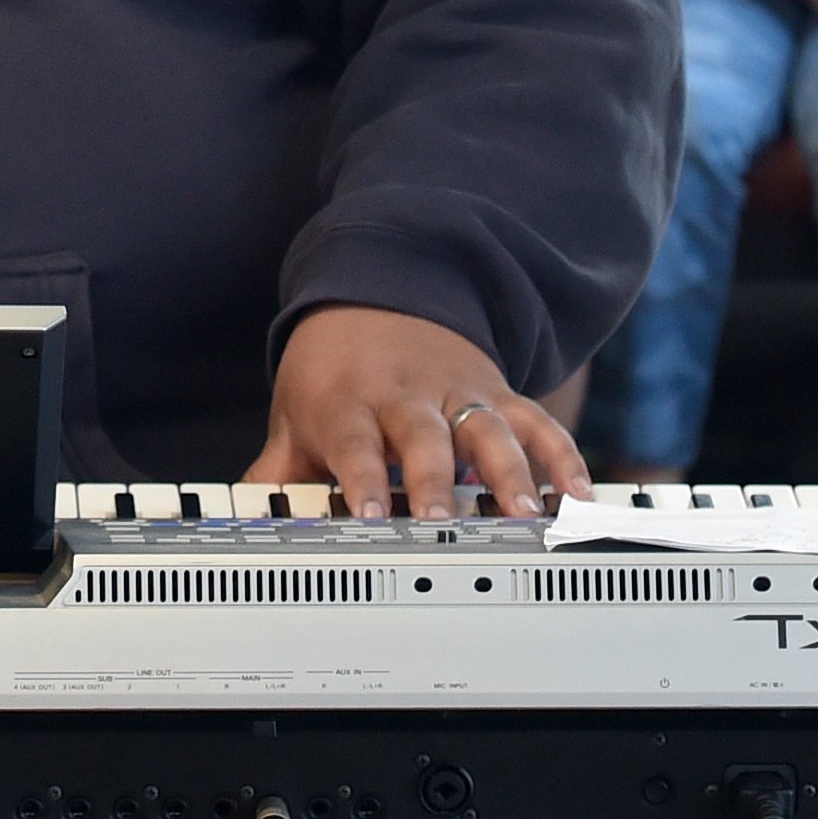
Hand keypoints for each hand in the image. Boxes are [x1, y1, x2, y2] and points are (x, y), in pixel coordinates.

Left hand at [244, 305, 584, 519]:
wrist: (375, 295)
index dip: (360, 478)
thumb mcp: (296, 414)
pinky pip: (534, 420)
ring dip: (508, 470)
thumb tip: (240, 523)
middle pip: (421, 434)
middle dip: (431, 476)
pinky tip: (577, 492)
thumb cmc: (333, 373)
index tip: (367, 515)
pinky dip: (560, 454)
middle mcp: (404, 395)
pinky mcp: (495, 392)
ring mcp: (455, 392)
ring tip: (524, 513)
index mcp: (347, 403)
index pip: (352, 442)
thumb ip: (277, 473)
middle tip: (438, 517)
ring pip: (485, 428)